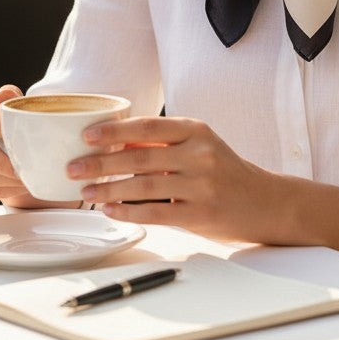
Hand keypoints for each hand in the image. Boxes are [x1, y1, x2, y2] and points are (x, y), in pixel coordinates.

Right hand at [0, 84, 42, 207]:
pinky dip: (3, 190)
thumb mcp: (6, 105)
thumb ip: (9, 99)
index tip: (20, 133)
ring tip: (26, 178)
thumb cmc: (1, 120)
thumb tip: (6, 94)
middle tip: (24, 167)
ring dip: (5, 180)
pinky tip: (18, 186)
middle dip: (2, 161)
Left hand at [69, 116, 287, 243]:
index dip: (114, 130)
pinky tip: (110, 210)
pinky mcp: (201, 214)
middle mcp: (200, 154)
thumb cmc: (224, 172)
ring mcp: (202, 184)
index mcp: (196, 131)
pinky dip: (128, 211)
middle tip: (73, 167)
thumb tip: (116, 142)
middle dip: (100, 162)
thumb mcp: (199, 147)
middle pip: (140, 156)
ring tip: (85, 191)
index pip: (148, 125)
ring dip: (108, 188)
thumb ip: (162, 144)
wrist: (265, 202)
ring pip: (144, 186)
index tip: (86, 135)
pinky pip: (156, 212)